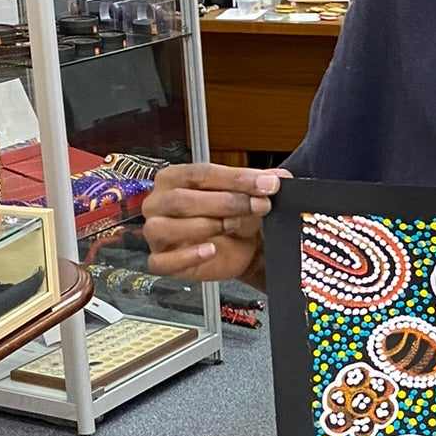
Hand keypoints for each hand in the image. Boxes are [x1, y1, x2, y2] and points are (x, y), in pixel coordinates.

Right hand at [143, 162, 285, 281]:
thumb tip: (280, 175)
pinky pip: (162, 261)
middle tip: (258, 205)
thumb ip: (260, 182)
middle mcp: (159, 203)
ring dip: (206, 226)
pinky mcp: (160, 261)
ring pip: (167, 227)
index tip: (267, 183)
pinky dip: (187, 256)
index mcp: (175, 178)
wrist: (239, 249)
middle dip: (226, 202)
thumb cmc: (233, 217)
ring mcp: (155, 233)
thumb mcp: (247, 195)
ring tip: (233, 226)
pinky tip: (210, 250)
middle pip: (183, 199)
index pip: (200, 173)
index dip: (236, 178)